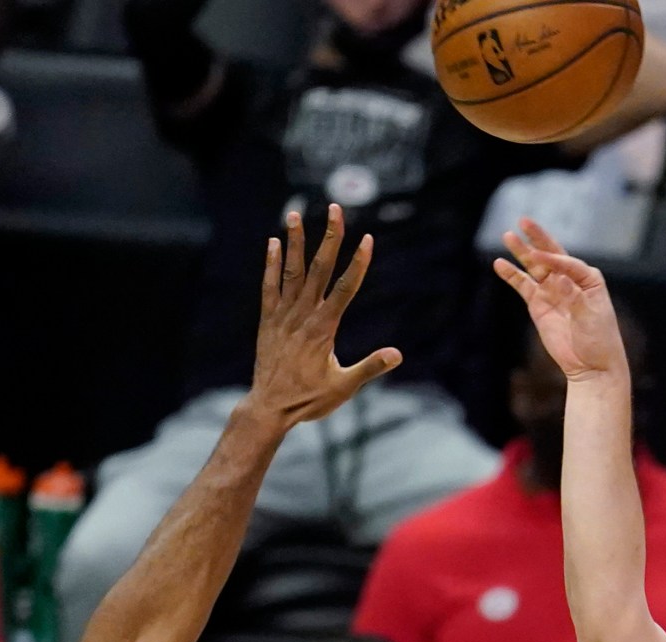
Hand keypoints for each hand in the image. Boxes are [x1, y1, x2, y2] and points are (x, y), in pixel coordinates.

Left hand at [244, 205, 401, 426]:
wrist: (269, 408)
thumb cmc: (308, 400)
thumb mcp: (344, 387)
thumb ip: (370, 368)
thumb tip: (397, 355)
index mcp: (324, 328)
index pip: (346, 288)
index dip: (358, 262)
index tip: (368, 239)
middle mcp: (303, 316)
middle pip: (319, 269)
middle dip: (329, 237)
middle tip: (335, 209)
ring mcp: (283, 316)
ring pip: (292, 272)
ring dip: (295, 242)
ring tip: (295, 214)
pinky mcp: (268, 321)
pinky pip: (269, 287)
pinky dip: (272, 265)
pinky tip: (273, 244)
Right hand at [491, 218, 626, 381]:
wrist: (591, 365)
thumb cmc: (599, 340)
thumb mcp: (591, 317)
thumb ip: (574, 298)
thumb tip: (560, 280)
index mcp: (588, 279)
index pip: (568, 263)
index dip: (553, 259)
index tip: (539, 258)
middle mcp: (570, 280)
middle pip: (551, 255)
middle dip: (537, 238)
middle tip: (523, 221)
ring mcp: (553, 291)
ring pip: (534, 267)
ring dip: (522, 252)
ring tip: (507, 235)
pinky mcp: (539, 305)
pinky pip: (523, 286)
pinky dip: (512, 275)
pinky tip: (500, 264)